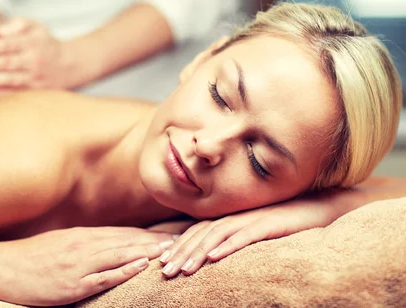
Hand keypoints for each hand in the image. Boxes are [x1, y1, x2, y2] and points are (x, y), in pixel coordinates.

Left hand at [0, 18, 81, 95]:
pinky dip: (4, 94)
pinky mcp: (36, 91)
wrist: (68, 65)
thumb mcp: (33, 27)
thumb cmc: (43, 43)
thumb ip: (13, 24)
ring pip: (13, 79)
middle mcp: (35, 60)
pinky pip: (19, 93)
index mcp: (32, 42)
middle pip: (9, 63)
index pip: (11, 44)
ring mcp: (36, 77)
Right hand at [0, 226, 175, 305]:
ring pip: (120, 255)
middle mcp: (85, 246)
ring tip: (170, 250)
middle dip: (155, 241)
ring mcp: (80, 264)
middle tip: (181, 240)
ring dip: (147, 252)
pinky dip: (124, 270)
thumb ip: (86, 243)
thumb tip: (108, 244)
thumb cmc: (32, 257)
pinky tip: (141, 266)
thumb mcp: (62, 243)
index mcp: (83, 236)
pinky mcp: (73, 284)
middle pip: (127, 241)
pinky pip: (103, 277)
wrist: (4, 268)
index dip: (148, 235)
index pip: (123, 234)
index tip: (169, 234)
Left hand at [158, 194, 341, 277]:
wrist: (318, 209)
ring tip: (183, 270)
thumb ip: (235, 239)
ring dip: (198, 252)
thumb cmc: (285, 223)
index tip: (161, 262)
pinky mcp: (268, 224)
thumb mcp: (255, 233)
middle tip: (163, 271)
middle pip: (201, 234)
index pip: (197, 232)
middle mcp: (236, 216)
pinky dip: (228, 246)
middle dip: (181, 252)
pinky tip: (215, 258)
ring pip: (217, 235)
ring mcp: (250, 218)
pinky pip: (245, 235)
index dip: (178, 246)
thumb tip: (214, 257)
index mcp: (230, 217)